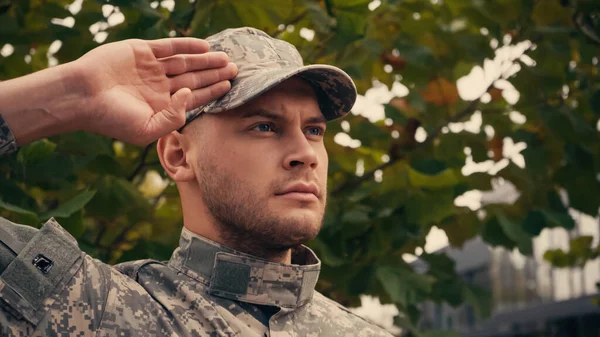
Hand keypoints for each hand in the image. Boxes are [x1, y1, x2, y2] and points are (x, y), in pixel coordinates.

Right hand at [74, 38, 236, 144]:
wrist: (83, 96)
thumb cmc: (112, 119)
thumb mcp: (148, 130)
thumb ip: (174, 117)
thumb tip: (190, 95)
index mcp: (161, 105)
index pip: (194, 97)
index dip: (212, 92)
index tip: (230, 86)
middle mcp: (159, 86)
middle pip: (194, 78)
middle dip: (215, 74)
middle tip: (236, 69)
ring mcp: (151, 67)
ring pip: (185, 62)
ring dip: (205, 60)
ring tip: (225, 59)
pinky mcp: (142, 50)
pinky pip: (169, 47)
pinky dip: (187, 45)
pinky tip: (205, 47)